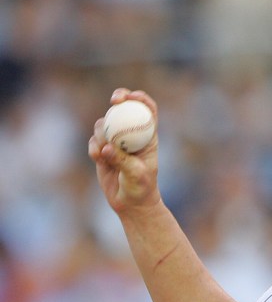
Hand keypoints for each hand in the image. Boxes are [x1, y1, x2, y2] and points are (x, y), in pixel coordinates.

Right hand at [88, 88, 159, 213]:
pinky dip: (94, 147)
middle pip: (124, 109)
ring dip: (102, 132)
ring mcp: (116, 141)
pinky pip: (94, 141)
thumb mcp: (136, 175)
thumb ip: (122, 160)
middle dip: (118, 99)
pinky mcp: (102, 150)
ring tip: (105, 151)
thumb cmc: (141, 188)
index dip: (140, 99)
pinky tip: (98, 158)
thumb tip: (106, 147)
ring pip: (105, 124)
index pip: (147, 111)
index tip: (132, 97)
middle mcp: (132, 135)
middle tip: (114, 101)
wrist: (131, 204)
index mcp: (148, 137)